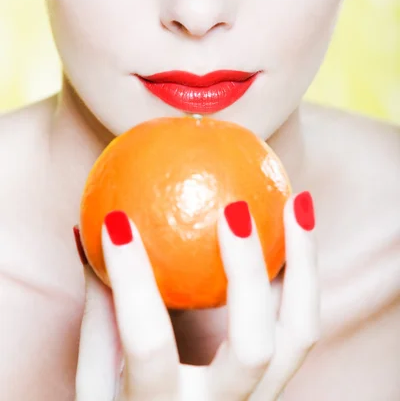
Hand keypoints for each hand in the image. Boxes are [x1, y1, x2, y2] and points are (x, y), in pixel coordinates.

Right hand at [73, 192, 319, 400]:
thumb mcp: (97, 377)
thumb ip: (99, 308)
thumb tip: (87, 233)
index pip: (149, 344)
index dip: (132, 280)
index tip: (118, 221)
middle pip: (253, 346)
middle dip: (247, 273)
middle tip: (235, 210)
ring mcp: (261, 399)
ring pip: (299, 333)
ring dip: (303, 265)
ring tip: (297, 202)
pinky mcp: (280, 380)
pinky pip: (299, 323)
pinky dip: (302, 273)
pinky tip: (295, 227)